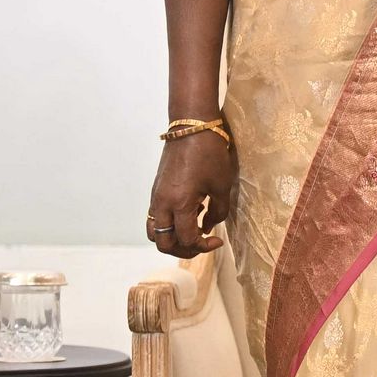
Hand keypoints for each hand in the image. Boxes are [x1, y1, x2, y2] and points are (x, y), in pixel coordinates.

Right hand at [145, 128, 234, 258]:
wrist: (190, 127)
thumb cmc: (209, 153)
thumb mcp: (221, 186)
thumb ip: (217, 212)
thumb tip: (207, 227)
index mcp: (179, 204)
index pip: (187, 239)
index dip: (204, 246)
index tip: (217, 240)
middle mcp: (162, 204)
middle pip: (163, 243)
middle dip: (183, 250)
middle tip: (202, 243)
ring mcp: (155, 197)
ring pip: (155, 232)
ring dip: (172, 239)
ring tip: (192, 231)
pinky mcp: (155, 190)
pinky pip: (156, 218)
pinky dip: (169, 224)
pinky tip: (189, 213)